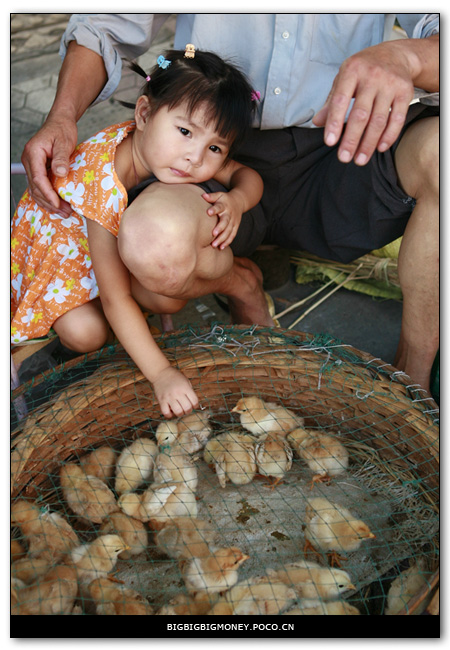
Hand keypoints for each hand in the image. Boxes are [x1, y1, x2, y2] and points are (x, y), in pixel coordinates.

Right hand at [21, 113, 77, 214]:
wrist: (60, 122)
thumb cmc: (62, 129)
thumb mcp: (64, 142)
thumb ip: (61, 158)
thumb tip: (60, 173)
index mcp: (33, 152)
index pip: (38, 177)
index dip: (47, 193)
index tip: (58, 203)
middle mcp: (29, 160)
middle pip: (35, 187)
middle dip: (50, 202)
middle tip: (65, 212)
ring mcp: (32, 165)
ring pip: (36, 189)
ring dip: (48, 202)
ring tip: (64, 212)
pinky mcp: (37, 169)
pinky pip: (39, 186)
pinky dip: (47, 197)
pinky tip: (57, 205)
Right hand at [153, 366, 198, 418]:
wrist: (161, 372)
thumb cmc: (175, 377)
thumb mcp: (186, 381)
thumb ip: (190, 391)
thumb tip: (193, 403)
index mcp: (185, 387)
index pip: (195, 401)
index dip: (195, 405)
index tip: (193, 405)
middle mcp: (177, 393)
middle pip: (187, 408)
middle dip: (188, 411)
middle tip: (186, 408)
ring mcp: (169, 397)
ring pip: (178, 412)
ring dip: (180, 413)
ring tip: (179, 410)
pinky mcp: (161, 400)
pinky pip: (166, 413)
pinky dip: (169, 415)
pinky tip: (171, 411)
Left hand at [202, 191, 242, 249]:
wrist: (239, 201)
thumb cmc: (224, 199)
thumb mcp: (219, 195)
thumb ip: (211, 196)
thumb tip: (203, 196)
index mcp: (224, 205)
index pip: (219, 207)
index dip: (214, 210)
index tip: (208, 212)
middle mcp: (229, 214)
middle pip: (225, 221)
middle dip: (220, 228)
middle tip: (213, 234)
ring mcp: (233, 221)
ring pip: (229, 230)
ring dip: (222, 238)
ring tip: (214, 245)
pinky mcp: (236, 227)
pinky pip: (232, 235)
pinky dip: (227, 242)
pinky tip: (221, 247)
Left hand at [312, 41, 414, 164]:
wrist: (395, 54)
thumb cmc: (363, 70)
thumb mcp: (343, 80)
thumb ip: (331, 102)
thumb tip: (317, 122)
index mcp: (352, 71)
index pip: (340, 101)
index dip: (334, 123)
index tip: (330, 142)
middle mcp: (372, 76)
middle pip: (360, 114)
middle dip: (351, 139)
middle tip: (344, 158)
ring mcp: (390, 83)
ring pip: (378, 120)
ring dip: (368, 143)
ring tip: (359, 160)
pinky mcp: (405, 91)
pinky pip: (397, 118)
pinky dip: (389, 136)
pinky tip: (379, 148)